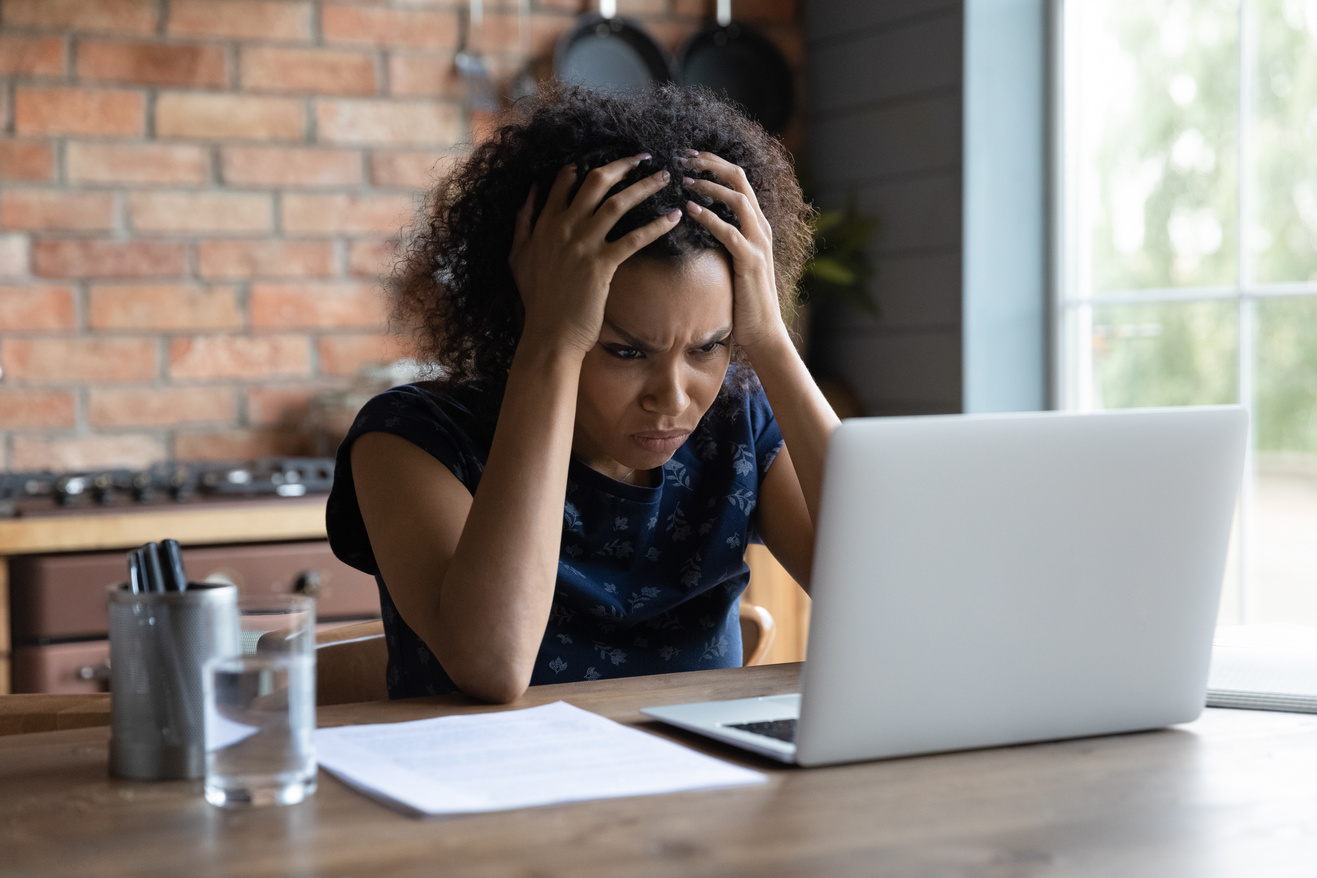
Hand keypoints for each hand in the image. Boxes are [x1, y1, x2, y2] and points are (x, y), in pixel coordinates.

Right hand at [509, 154, 679, 357]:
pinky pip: (635, 238)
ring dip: (643, 186)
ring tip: (664, 176)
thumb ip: (523, 220)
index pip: (565, 181)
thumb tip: (532, 190)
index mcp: (544, 223)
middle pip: (596, 182)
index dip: (586, 165)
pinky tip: (674, 217)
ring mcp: (583, 245)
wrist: (548, 333)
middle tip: (643, 157)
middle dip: (622, 165)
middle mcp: (563, 227)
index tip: (606, 158)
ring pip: (617, 204)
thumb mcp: (517, 254)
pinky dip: (656, 226)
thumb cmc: (536, 298)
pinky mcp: (602, 265)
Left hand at [681, 151, 788, 354]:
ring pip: (736, 199)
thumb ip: (720, 238)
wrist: (763, 331)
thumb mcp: (731, 260)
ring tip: (683, 180)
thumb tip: (692, 221)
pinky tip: (688, 210)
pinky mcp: (750, 261)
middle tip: (682, 156)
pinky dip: (708, 217)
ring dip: (707, 185)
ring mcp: (758, 243)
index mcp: (756, 223)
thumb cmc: (742, 298)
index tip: (687, 155)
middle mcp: (761, 227)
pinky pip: (729, 231)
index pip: (737, 179)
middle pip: (739, 178)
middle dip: (710, 163)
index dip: (713, 162)